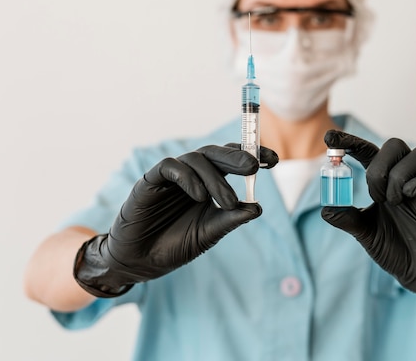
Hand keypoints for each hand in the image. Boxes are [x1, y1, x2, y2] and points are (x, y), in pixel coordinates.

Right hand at [74, 144, 278, 297]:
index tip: (274, 160)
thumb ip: (231, 219)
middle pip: (216, 153)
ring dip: (215, 178)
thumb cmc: (175, 245)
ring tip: (227, 202)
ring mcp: (172, 177)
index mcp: (210, 184)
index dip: (253, 155)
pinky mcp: (151, 181)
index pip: (233, 161)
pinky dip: (187, 177)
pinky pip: (170, 167)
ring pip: (197, 158)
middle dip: (237, 156)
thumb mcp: (209, 233)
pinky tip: (199, 196)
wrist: (141, 261)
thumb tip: (258, 208)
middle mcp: (193, 176)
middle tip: (254, 166)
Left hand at [320, 130, 415, 330]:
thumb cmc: (394, 250)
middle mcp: (406, 178)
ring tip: (395, 202)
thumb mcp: (365, 234)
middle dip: (380, 166)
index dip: (350, 141)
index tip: (329, 136)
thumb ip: (346, 218)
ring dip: (400, 176)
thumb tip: (326, 207)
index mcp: (384, 182)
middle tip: (376, 196)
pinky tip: (411, 198)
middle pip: (395, 144)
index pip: (367, 151)